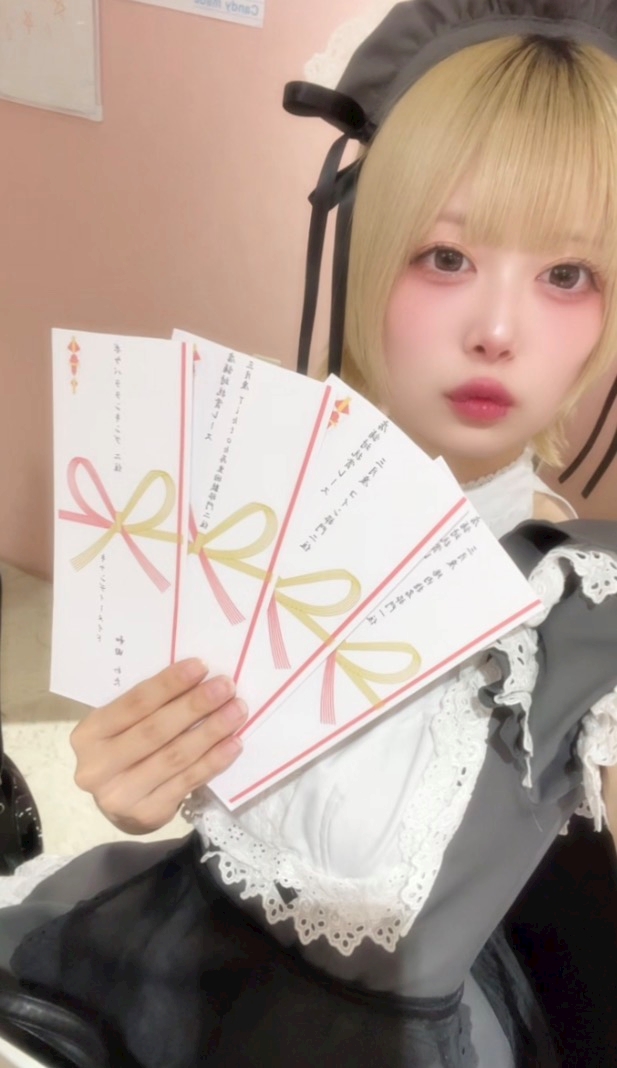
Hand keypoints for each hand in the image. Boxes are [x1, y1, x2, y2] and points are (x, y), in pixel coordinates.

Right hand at [70, 659, 246, 833]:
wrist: (121, 803)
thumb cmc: (125, 749)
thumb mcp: (121, 726)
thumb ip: (146, 707)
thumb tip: (197, 677)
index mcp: (89, 734)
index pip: (134, 704)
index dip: (169, 684)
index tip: (201, 666)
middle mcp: (98, 767)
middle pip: (155, 730)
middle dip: (195, 706)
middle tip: (226, 687)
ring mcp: (121, 795)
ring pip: (175, 757)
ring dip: (211, 731)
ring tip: (237, 711)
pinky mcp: (147, 814)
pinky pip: (187, 782)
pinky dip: (213, 761)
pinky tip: (233, 744)